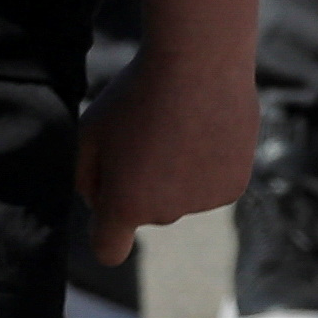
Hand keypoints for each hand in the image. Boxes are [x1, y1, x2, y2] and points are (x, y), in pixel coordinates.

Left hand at [79, 53, 255, 264]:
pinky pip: (207, 184)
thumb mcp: (88, 130)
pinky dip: (203, 166)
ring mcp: (202, 204)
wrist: (199, 68)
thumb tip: (98, 200)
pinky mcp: (233, 189)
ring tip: (173, 126)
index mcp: (125, 204)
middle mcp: (166, 214)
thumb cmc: (134, 95)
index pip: (108, 248)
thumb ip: (84, 175)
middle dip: (136, 184)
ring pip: (177, 196)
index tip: (107, 222)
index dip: (104, 235)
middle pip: (143, 209)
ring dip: (171, 173)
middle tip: (138, 135)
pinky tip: (201, 130)